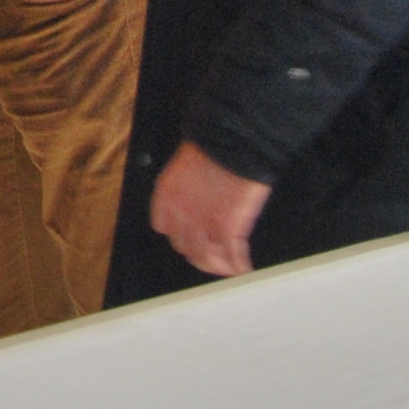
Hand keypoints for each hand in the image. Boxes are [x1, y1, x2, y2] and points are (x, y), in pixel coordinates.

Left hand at [148, 141, 270, 278]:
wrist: (233, 140)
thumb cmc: (213, 145)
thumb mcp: (185, 164)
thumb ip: (185, 186)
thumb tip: (195, 196)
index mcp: (166, 194)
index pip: (164, 226)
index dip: (178, 233)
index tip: (189, 235)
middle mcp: (180, 212)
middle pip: (184, 246)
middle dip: (197, 252)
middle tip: (211, 254)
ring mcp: (203, 222)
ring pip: (206, 257)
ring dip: (217, 265)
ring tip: (228, 267)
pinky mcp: (227, 227)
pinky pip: (232, 255)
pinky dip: (238, 265)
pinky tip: (244, 268)